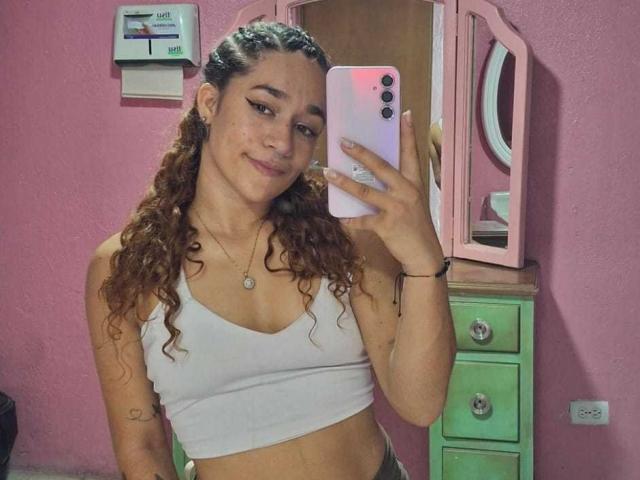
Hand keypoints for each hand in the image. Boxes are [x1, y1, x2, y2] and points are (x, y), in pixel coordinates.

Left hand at [323, 110, 443, 269]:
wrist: (423, 254)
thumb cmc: (415, 226)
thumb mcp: (412, 202)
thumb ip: (396, 187)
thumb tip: (373, 175)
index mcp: (414, 183)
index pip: (411, 153)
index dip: (408, 134)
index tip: (404, 113)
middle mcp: (406, 192)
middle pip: (381, 167)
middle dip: (361, 153)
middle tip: (344, 142)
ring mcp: (396, 208)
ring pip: (365, 191)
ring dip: (344, 182)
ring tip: (329, 172)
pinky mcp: (386, 225)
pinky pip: (362, 220)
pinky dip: (350, 219)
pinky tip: (340, 217)